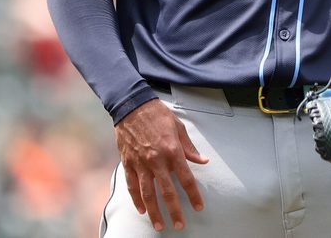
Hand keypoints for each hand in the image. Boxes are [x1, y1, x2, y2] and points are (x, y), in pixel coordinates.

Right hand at [114, 98, 208, 231]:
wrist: (132, 105)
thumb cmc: (157, 114)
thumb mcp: (179, 128)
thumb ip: (190, 148)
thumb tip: (202, 161)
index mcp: (172, 151)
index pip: (186, 179)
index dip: (193, 195)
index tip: (198, 207)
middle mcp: (157, 160)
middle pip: (167, 192)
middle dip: (174, 211)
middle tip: (179, 225)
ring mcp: (141, 163)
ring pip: (148, 194)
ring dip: (154, 212)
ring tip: (160, 225)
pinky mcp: (128, 163)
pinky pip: (132, 185)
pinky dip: (136, 199)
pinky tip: (142, 210)